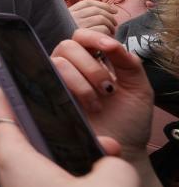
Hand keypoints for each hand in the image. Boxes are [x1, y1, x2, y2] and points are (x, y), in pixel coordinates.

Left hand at [0, 88, 140, 186]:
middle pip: (21, 129)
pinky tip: (92, 174)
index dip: (11, 86)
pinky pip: (48, 178)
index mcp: (13, 159)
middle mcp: (11, 175)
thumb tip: (109, 155)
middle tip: (67, 104)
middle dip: (46, 116)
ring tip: (90, 141)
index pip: (0, 108)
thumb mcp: (114, 183)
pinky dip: (67, 169)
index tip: (25, 73)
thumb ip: (111, 157)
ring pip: (37, 155)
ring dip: (62, 145)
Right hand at [51, 30, 153, 159]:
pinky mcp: (49, 97)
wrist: (122, 149)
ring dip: (81, 82)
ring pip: (58, 62)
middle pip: (67, 46)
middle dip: (90, 65)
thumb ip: (128, 62)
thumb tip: (112, 43)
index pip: (82, 36)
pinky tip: (83, 106)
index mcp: (93, 61)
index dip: (94, 38)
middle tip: (108, 89)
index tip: (109, 49)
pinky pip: (48, 79)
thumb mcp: (138, 87)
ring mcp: (59, 83)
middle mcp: (72, 69)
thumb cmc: (129, 120)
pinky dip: (70, 89)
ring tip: (97, 103)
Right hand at [68, 0, 118, 35]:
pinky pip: (102, 29)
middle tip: (114, 23)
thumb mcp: (78, 21)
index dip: (103, 5)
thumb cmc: (76, 37)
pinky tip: (108, 37)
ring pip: (101, 19)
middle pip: (96, 10)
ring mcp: (76, 27)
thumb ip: (86, 7)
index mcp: (67, 13)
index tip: (114, 10)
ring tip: (112, 31)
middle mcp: (70, 18)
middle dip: (109, 15)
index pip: (87, 3)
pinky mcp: (84, 38)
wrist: (69, 61)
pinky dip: (108, 32)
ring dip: (110, 24)